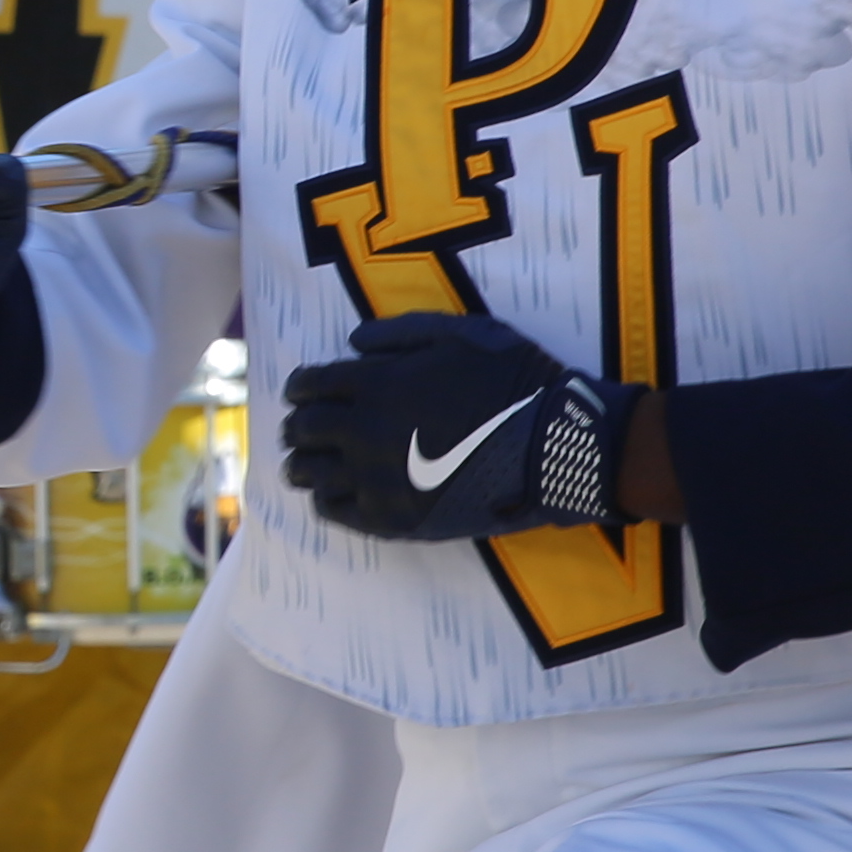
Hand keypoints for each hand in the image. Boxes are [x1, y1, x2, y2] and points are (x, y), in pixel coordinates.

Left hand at [282, 310, 622, 543]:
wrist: (554, 445)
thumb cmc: (512, 380)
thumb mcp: (459, 333)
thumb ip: (399, 333)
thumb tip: (353, 342)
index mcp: (375, 383)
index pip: (309, 385)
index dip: (299, 387)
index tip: (299, 391)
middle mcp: (364, 432)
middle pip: (303, 431)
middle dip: (298, 426)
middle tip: (300, 428)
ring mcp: (377, 479)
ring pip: (310, 474)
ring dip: (304, 464)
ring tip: (306, 464)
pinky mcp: (395, 519)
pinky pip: (338, 512)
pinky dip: (327, 500)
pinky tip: (333, 493)